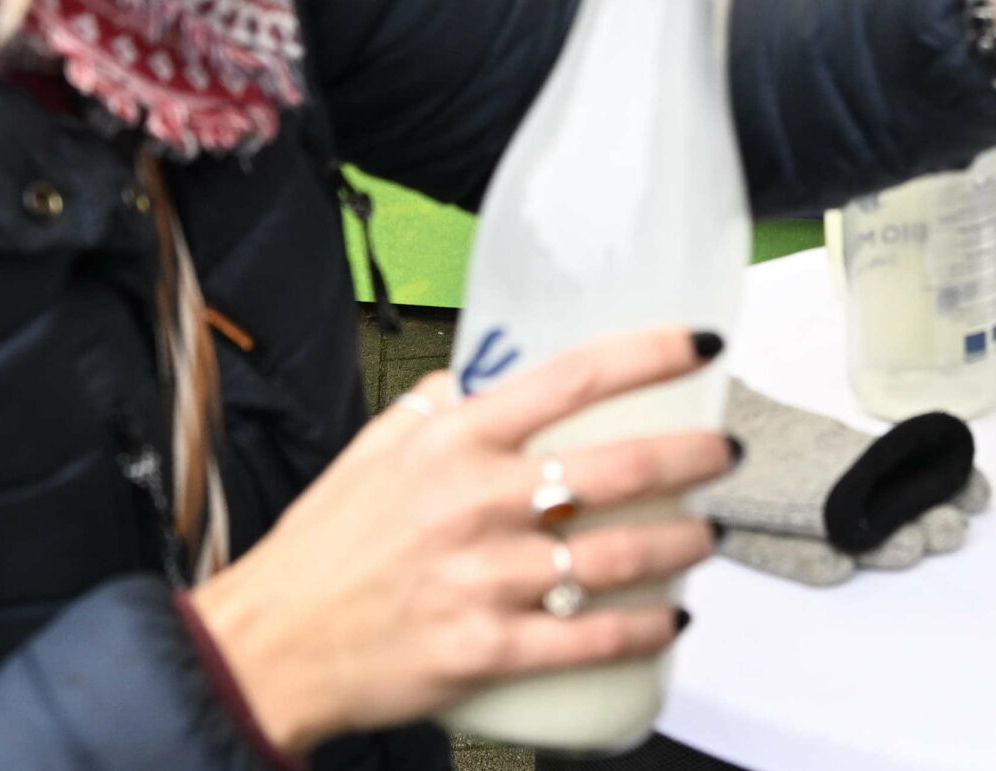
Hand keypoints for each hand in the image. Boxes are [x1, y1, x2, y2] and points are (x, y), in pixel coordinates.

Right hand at [188, 328, 733, 753]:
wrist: (270, 644)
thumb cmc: (324, 547)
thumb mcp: (374, 449)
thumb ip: (437, 407)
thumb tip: (483, 375)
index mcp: (453, 440)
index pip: (572, 378)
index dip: (650, 355)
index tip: (700, 344)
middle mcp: (476, 502)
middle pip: (617, 470)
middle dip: (693, 458)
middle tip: (726, 453)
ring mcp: (485, 579)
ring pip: (617, 557)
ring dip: (682, 545)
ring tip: (710, 535)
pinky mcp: (486, 650)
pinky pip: (588, 639)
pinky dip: (644, 629)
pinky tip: (673, 618)